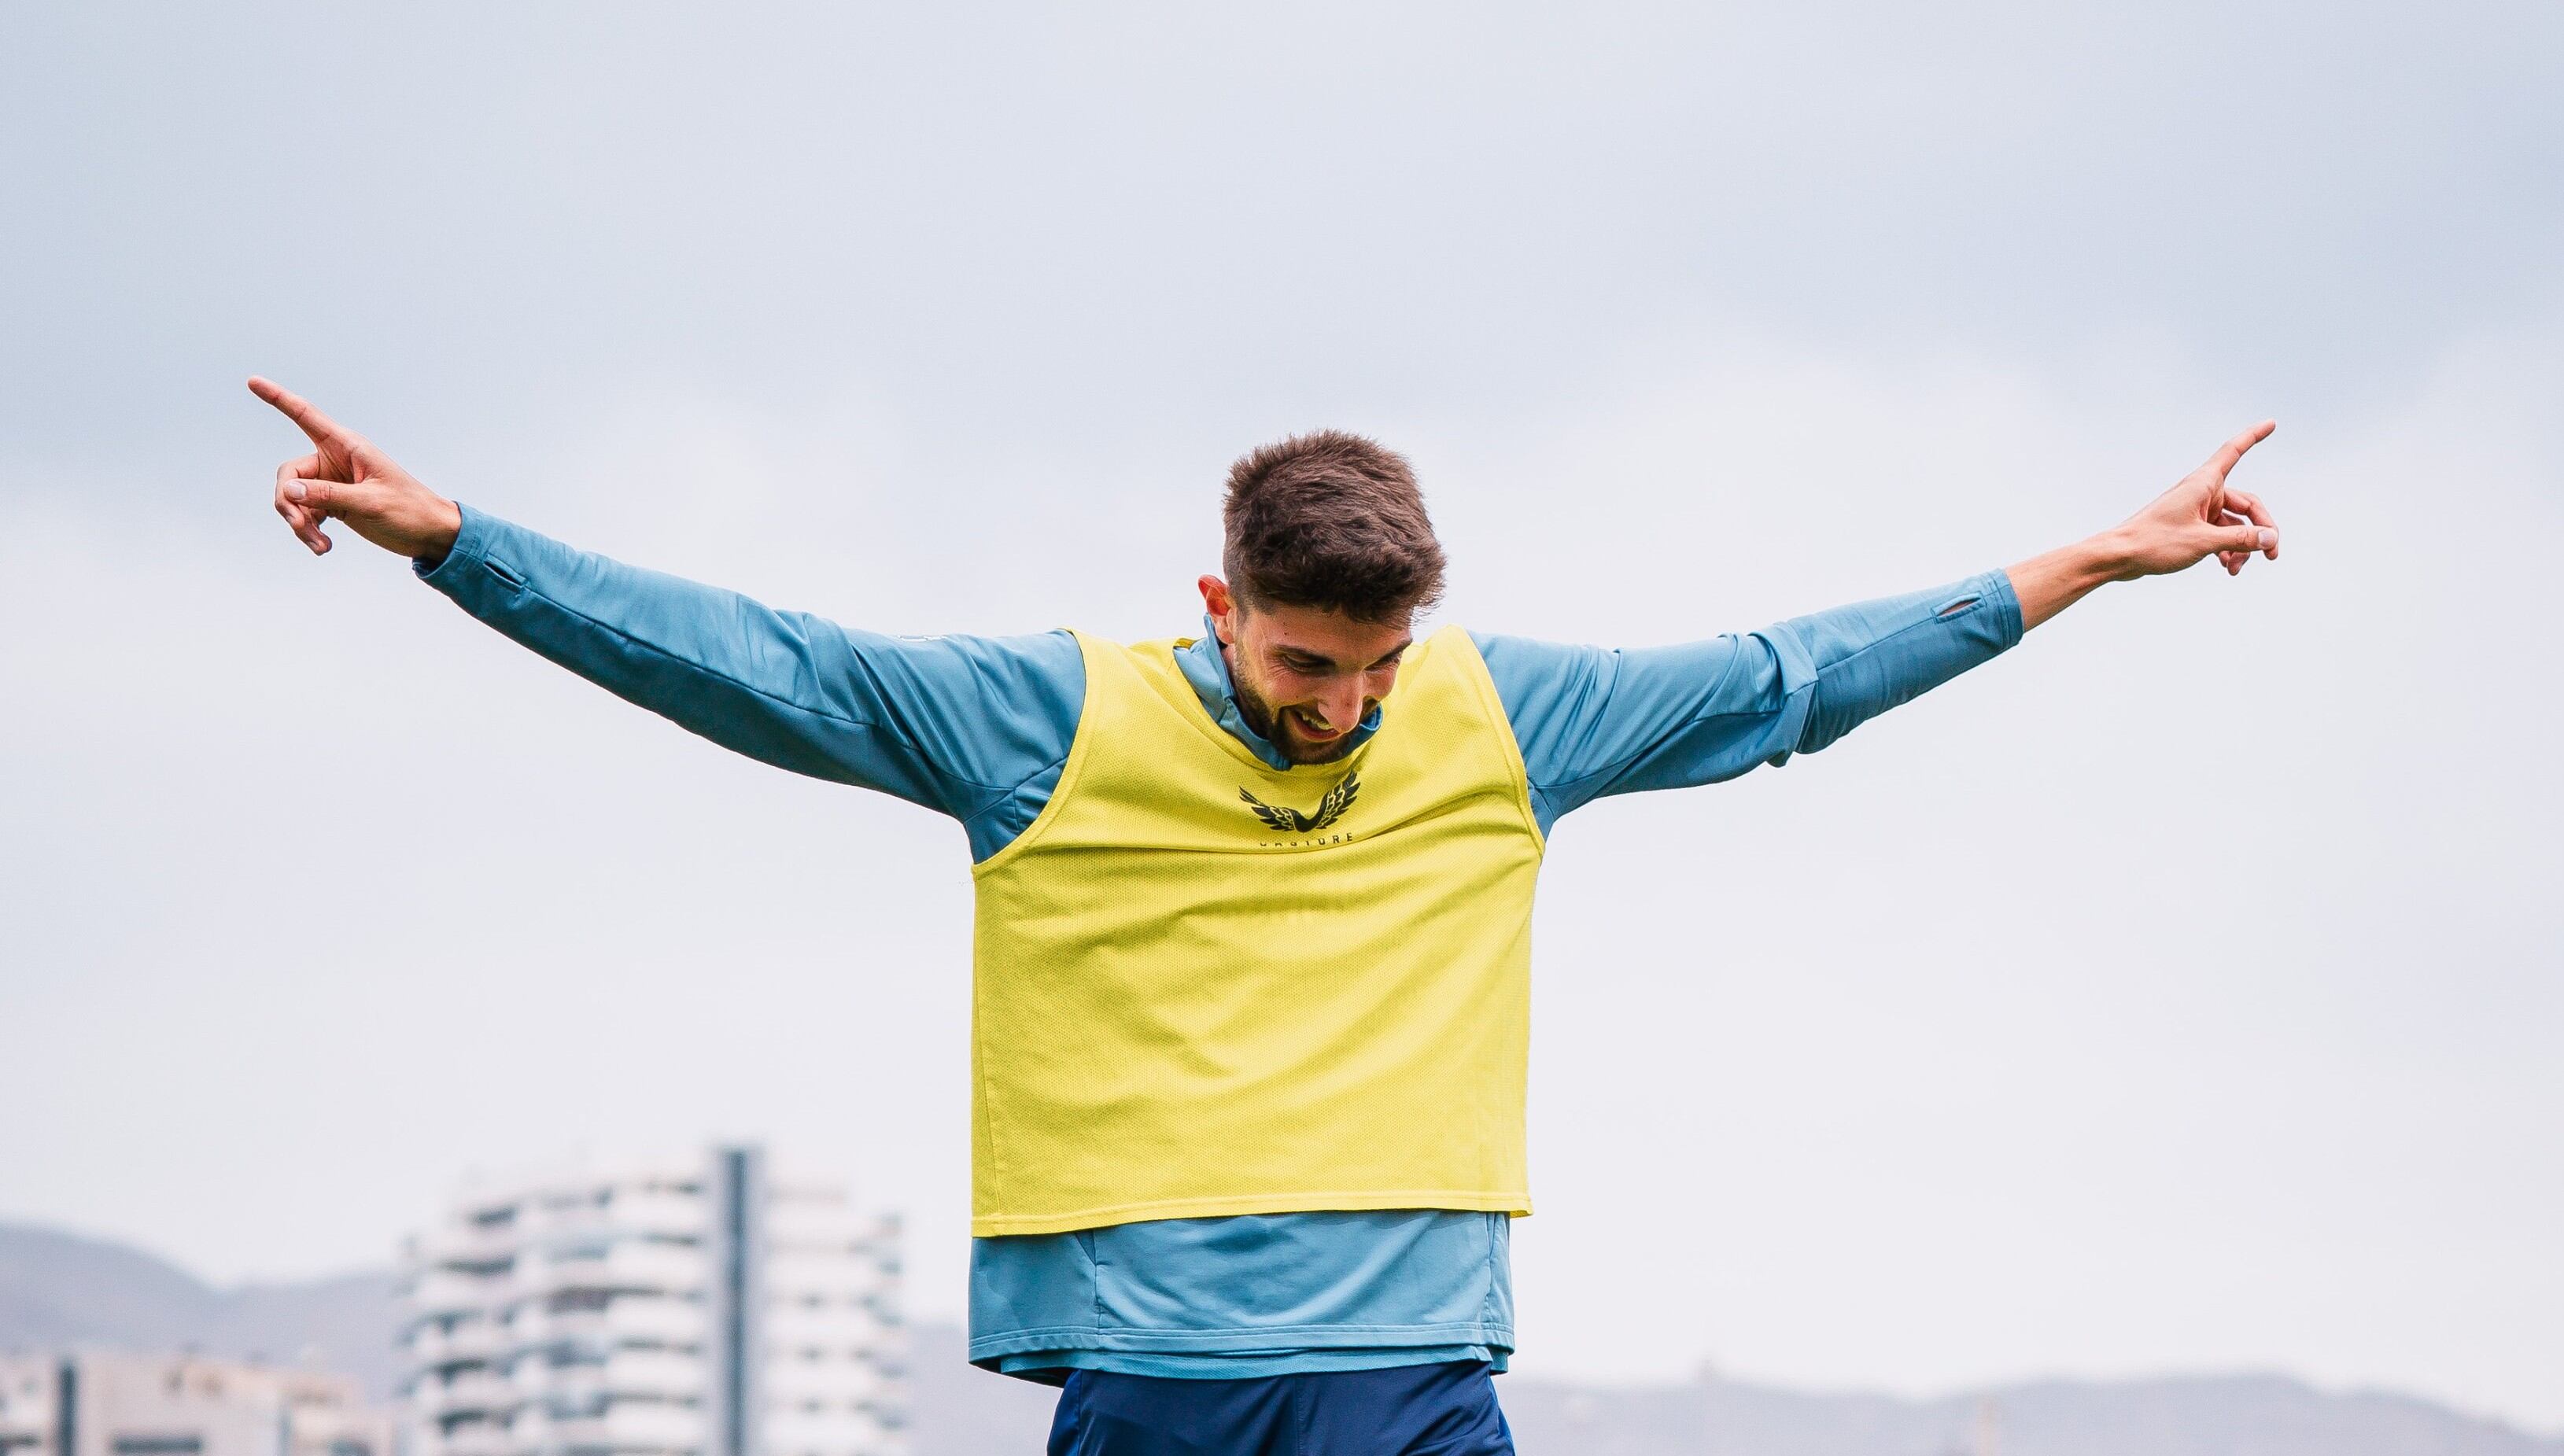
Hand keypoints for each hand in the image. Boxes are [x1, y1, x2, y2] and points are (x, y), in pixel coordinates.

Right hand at [250, 376, 461, 560]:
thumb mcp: (370, 503)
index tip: (252, 382)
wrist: (430, 534)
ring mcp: (332, 482)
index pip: (305, 416)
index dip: (278, 398)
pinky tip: (324, 546)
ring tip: (321, 546)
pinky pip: (305, 513)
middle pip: (289, 475)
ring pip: (293, 498)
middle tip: (302, 527)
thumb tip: (289, 491)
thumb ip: (329, 495)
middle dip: (289, 504)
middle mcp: (335, 460)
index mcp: (347, 446)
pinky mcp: (332, 503)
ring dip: (300, 524)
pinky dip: (308, 530)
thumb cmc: (409, 511)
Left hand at [2105, 420, 2280, 579]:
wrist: (2119, 557)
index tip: (2271, 422)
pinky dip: (2226, 549)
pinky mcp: (2191, 526)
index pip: (2234, 451)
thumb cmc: (2154, 543)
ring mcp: (2196, 510)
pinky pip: (2220, 533)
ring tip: (2235, 569)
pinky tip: (2226, 567)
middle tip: (2272, 556)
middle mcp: (2202, 492)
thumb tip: (2270, 538)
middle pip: (2247, 505)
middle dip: (2261, 530)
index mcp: (2203, 483)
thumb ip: (2239, 539)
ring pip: (2234, 524)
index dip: (2253, 436)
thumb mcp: (2202, 542)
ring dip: (2241, 546)